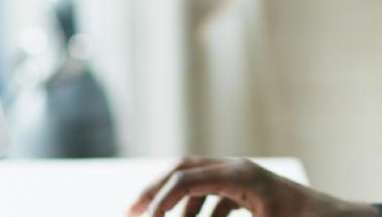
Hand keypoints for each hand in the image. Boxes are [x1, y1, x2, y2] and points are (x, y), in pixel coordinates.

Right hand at [126, 156, 379, 216]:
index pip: (185, 180)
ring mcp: (244, 176)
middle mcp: (239, 168)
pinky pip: (214, 194)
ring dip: (175, 202)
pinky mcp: (251, 188)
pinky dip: (198, 211)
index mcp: (240, 175)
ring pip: (196, 179)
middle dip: (155, 190)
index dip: (159, 202)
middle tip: (129, 213)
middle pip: (183, 168)